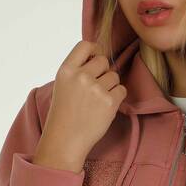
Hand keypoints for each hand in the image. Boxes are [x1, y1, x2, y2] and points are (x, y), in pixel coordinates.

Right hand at [32, 41, 126, 172]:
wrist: (65, 140)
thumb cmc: (64, 114)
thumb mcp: (63, 85)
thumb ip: (78, 70)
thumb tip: (100, 56)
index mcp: (66, 70)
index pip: (85, 45)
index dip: (94, 49)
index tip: (96, 57)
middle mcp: (80, 76)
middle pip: (103, 61)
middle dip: (103, 72)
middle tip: (95, 88)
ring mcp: (95, 89)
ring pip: (114, 76)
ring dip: (110, 86)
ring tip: (97, 101)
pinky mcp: (109, 102)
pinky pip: (122, 90)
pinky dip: (117, 98)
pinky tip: (105, 107)